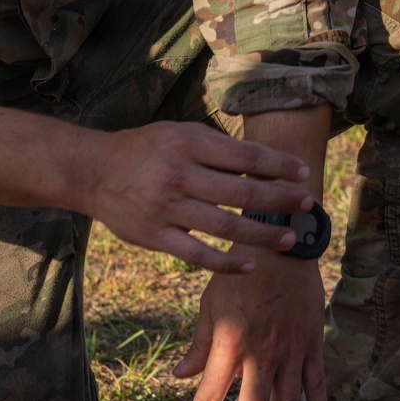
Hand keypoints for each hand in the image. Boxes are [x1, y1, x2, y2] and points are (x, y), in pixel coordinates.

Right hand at [81, 121, 315, 273]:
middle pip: (242, 193)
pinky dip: (226, 263)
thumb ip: (215, 147)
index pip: (245, 156)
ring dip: (263, 235)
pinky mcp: (156, 236)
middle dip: (280, 200)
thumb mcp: (178, 133)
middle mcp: (179, 174)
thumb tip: (262, 162)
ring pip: (226, 227)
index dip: (279, 165)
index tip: (304, 173)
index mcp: (188, 143)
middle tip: (306, 205)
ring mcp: (167, 208)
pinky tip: (249, 266)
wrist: (93, 171)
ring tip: (289, 239)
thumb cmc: (145, 149)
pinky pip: (198, 255)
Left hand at [175, 246, 326, 400]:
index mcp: (229, 343)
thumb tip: (181, 377)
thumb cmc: (239, 275)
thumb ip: (199, 345)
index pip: (208, 393)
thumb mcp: (210, 305)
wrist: (281, 245)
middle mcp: (260, 354)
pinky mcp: (311, 346)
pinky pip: (316, 386)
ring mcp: (289, 352)